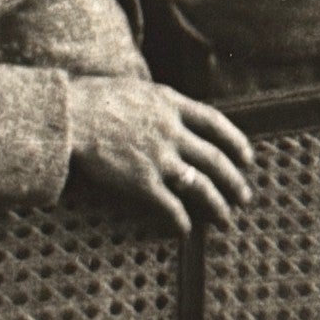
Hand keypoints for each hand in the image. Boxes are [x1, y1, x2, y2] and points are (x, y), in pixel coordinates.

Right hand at [67, 76, 253, 235]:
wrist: (72, 116)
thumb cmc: (98, 98)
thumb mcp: (139, 90)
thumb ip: (161, 104)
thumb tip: (174, 114)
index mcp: (171, 104)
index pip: (215, 122)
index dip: (236, 140)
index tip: (247, 157)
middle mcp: (172, 131)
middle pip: (215, 158)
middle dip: (234, 181)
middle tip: (245, 197)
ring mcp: (159, 158)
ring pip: (201, 185)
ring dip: (218, 205)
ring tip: (226, 219)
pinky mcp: (142, 181)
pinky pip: (170, 206)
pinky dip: (181, 221)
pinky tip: (185, 230)